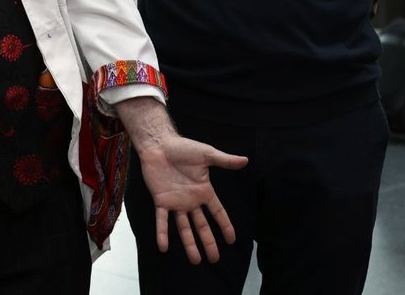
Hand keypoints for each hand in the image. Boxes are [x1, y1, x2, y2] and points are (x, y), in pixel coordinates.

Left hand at [114, 97, 247, 262]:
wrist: (159, 144)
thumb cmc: (182, 147)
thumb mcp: (206, 154)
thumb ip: (225, 161)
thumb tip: (246, 160)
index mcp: (203, 191)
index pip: (217, 212)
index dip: (225, 226)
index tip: (232, 240)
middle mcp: (190, 200)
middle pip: (202, 225)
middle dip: (208, 242)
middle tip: (214, 259)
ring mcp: (176, 202)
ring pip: (184, 227)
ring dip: (189, 244)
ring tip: (196, 260)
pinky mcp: (161, 200)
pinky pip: (162, 220)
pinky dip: (162, 233)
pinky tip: (163, 247)